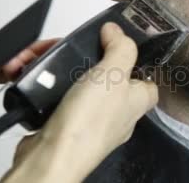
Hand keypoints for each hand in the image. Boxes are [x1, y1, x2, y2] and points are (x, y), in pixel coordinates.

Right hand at [1, 23, 157, 182]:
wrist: (51, 156)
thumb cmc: (88, 124)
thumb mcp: (113, 73)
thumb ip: (121, 48)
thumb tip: (118, 32)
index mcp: (135, 102)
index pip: (147, 81)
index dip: (139, 63)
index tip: (124, 46)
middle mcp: (115, 114)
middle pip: (108, 79)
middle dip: (89, 59)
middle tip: (78, 49)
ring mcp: (89, 120)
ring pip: (79, 85)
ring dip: (62, 69)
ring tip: (51, 59)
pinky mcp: (65, 123)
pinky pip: (58, 97)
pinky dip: (47, 85)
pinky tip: (40, 77)